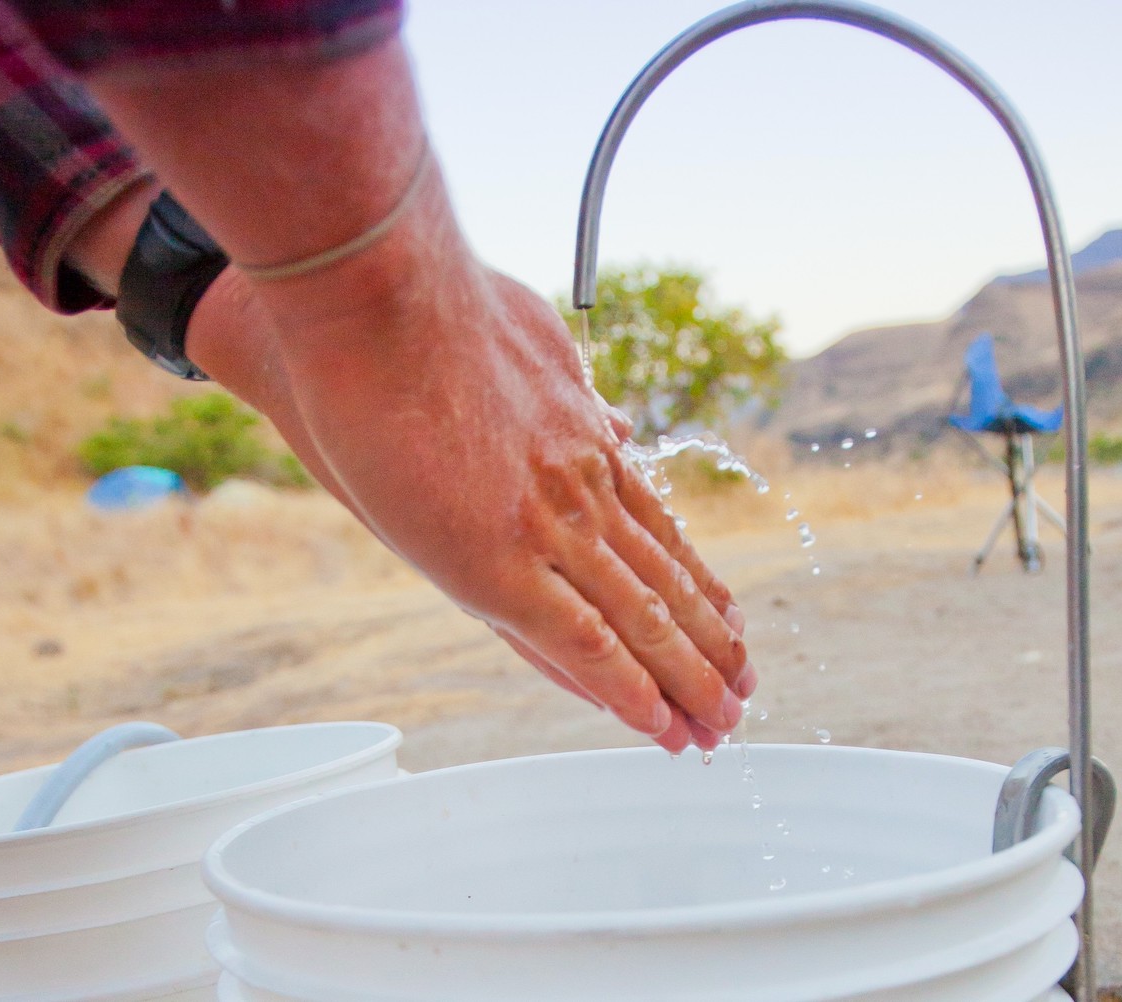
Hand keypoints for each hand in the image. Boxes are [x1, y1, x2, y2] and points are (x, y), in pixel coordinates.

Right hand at [79, 39, 753, 750]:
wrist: (375, 300)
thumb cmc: (424, 310)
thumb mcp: (527, 340)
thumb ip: (568, 388)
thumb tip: (604, 411)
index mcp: (583, 440)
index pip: (657, 527)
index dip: (696, 579)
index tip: (729, 614)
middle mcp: (583, 487)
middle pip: (664, 581)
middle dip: (710, 641)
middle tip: (745, 689)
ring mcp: (550, 525)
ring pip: (642, 620)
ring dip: (688, 679)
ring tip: (722, 724)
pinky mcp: (499, 564)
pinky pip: (583, 644)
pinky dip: (628, 690)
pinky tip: (658, 727)